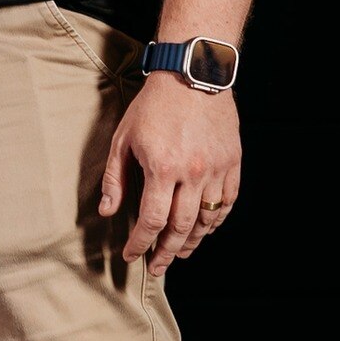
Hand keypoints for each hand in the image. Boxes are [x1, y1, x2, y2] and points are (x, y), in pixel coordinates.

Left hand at [98, 72, 240, 274]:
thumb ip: (115, 176)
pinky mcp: (232, 161)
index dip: (140, 243)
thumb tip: (107, 211)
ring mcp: (215, 168)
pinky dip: (216, 220)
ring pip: (206, 220)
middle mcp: (191, 173)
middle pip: (180, 228)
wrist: (192, 73)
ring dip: (192, 241)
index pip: (151, 220)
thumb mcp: (124, 136)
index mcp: (161, 168)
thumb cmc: (154, 104)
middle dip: (166, 253)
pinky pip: (227, 202)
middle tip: (158, 267)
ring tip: (181, 253)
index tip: (132, 254)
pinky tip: (206, 228)